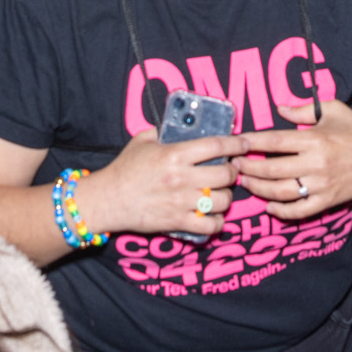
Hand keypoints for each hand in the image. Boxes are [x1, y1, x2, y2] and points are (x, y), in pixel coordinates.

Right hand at [86, 126, 242, 237]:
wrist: (107, 200)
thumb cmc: (124, 169)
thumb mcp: (142, 141)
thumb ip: (162, 132)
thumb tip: (179, 125)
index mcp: (175, 154)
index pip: (216, 145)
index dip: (236, 143)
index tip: (244, 143)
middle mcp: (182, 178)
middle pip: (226, 174)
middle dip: (233, 171)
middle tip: (230, 170)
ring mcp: (181, 202)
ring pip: (223, 201)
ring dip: (226, 197)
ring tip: (221, 193)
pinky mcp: (177, 222)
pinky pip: (209, 226)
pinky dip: (217, 222)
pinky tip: (214, 216)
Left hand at [232, 97, 351, 220]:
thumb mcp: (333, 110)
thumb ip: (303, 109)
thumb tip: (279, 107)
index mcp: (315, 139)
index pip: (274, 141)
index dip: (251, 142)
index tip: (236, 143)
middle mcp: (316, 164)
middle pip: (272, 168)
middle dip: (248, 167)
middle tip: (234, 165)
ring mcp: (321, 185)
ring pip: (281, 192)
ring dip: (259, 189)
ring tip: (245, 182)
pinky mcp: (327, 201)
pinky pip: (299, 211)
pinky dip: (281, 212)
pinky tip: (268, 205)